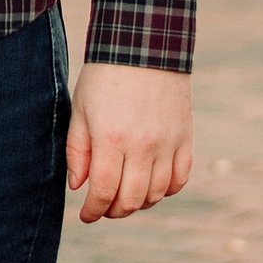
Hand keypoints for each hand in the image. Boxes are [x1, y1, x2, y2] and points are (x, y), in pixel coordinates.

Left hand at [65, 65, 192, 223]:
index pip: (103, 191)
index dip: (93, 210)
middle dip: (113, 211)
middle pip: (131, 199)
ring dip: (139, 203)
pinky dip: (166, 190)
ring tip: (125, 196)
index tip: (85, 216)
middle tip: (103, 208)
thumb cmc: (104, 77)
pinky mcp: (185, 137)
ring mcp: (168, 143)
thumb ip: (78, 151)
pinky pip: (180, 178)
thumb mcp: (80, 110)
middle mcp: (142, 145)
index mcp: (111, 138)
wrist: (144, 45)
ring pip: (157, 193)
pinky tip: (151, 186)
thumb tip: (78, 187)